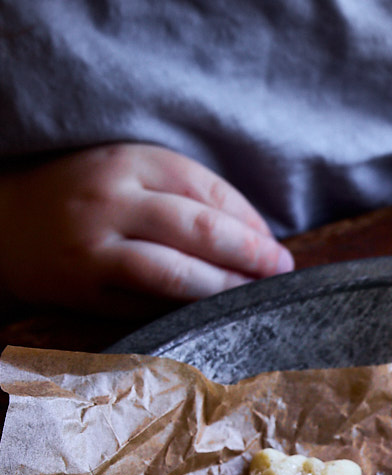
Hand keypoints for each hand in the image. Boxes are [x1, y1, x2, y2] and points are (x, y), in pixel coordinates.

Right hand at [0, 143, 294, 314]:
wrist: (4, 218)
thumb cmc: (83, 194)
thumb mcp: (128, 171)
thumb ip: (183, 192)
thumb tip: (254, 234)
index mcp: (127, 161)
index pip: (206, 188)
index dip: (249, 219)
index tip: (273, 242)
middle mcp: (111, 201)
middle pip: (201, 230)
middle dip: (251, 254)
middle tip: (281, 270)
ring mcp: (95, 248)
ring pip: (177, 274)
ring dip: (225, 289)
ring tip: (253, 295)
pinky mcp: (84, 289)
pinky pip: (148, 305)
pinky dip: (186, 311)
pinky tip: (211, 313)